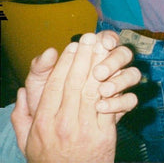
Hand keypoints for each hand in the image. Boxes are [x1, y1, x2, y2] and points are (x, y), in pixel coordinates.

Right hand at [11, 32, 139, 162]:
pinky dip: (112, 88)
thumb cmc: (49, 161)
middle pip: (74, 83)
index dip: (64, 64)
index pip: (54, 86)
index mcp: (43, 122)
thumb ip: (21, 117)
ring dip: (98, 66)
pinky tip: (115, 73)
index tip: (71, 47)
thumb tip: (21, 93)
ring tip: (103, 49)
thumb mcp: (27, 142)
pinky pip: (108, 106)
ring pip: (91, 90)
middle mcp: (62, 123)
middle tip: (90, 39)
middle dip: (83, 57)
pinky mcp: (103, 134)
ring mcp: (83, 129)